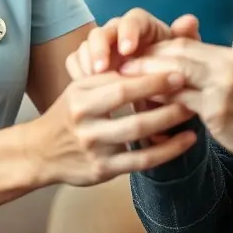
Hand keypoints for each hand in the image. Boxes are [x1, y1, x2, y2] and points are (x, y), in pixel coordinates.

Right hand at [29, 70, 196, 186]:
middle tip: (190, 88)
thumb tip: (146, 61)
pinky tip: (186, 141)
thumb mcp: (80, 89)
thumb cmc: (68, 114)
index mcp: (81, 96)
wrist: (40, 152)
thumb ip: (108, 77)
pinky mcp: (102, 170)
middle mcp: (85, 122)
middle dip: (164, 99)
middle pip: (130, 109)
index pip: (120, 84)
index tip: (177, 69)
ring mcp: (94, 148)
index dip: (151, 78)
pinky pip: (141, 161)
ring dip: (168, 122)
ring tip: (192, 111)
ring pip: (138, 135)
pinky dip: (167, 151)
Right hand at [65, 9, 200, 80]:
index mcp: (141, 26)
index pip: (132, 19)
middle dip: (100, 49)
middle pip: (102, 32)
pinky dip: (78, 71)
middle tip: (101, 68)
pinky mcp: (87, 63)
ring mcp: (99, 47)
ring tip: (91, 80)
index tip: (128, 50)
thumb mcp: (177, 59)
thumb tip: (190, 20)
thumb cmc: (166, 71)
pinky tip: (84, 86)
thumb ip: (184, 41)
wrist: (149, 92)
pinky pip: (75, 61)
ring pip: (85, 46)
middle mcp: (117, 32)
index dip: (128, 32)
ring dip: (87, 62)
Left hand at [119, 39, 232, 165]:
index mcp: (230, 56)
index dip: (158, 47)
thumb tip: (182, 66)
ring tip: (126, 80)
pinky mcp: (217, 110)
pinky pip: (182, 100)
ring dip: (149, 76)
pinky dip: (162, 99)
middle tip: (123, 63)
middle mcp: (226, 66)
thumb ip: (213, 69)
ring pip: (176, 74)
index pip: (186, 44)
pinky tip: (146, 102)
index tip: (137, 53)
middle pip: (178, 54)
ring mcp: (222, 87)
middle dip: (148, 58)